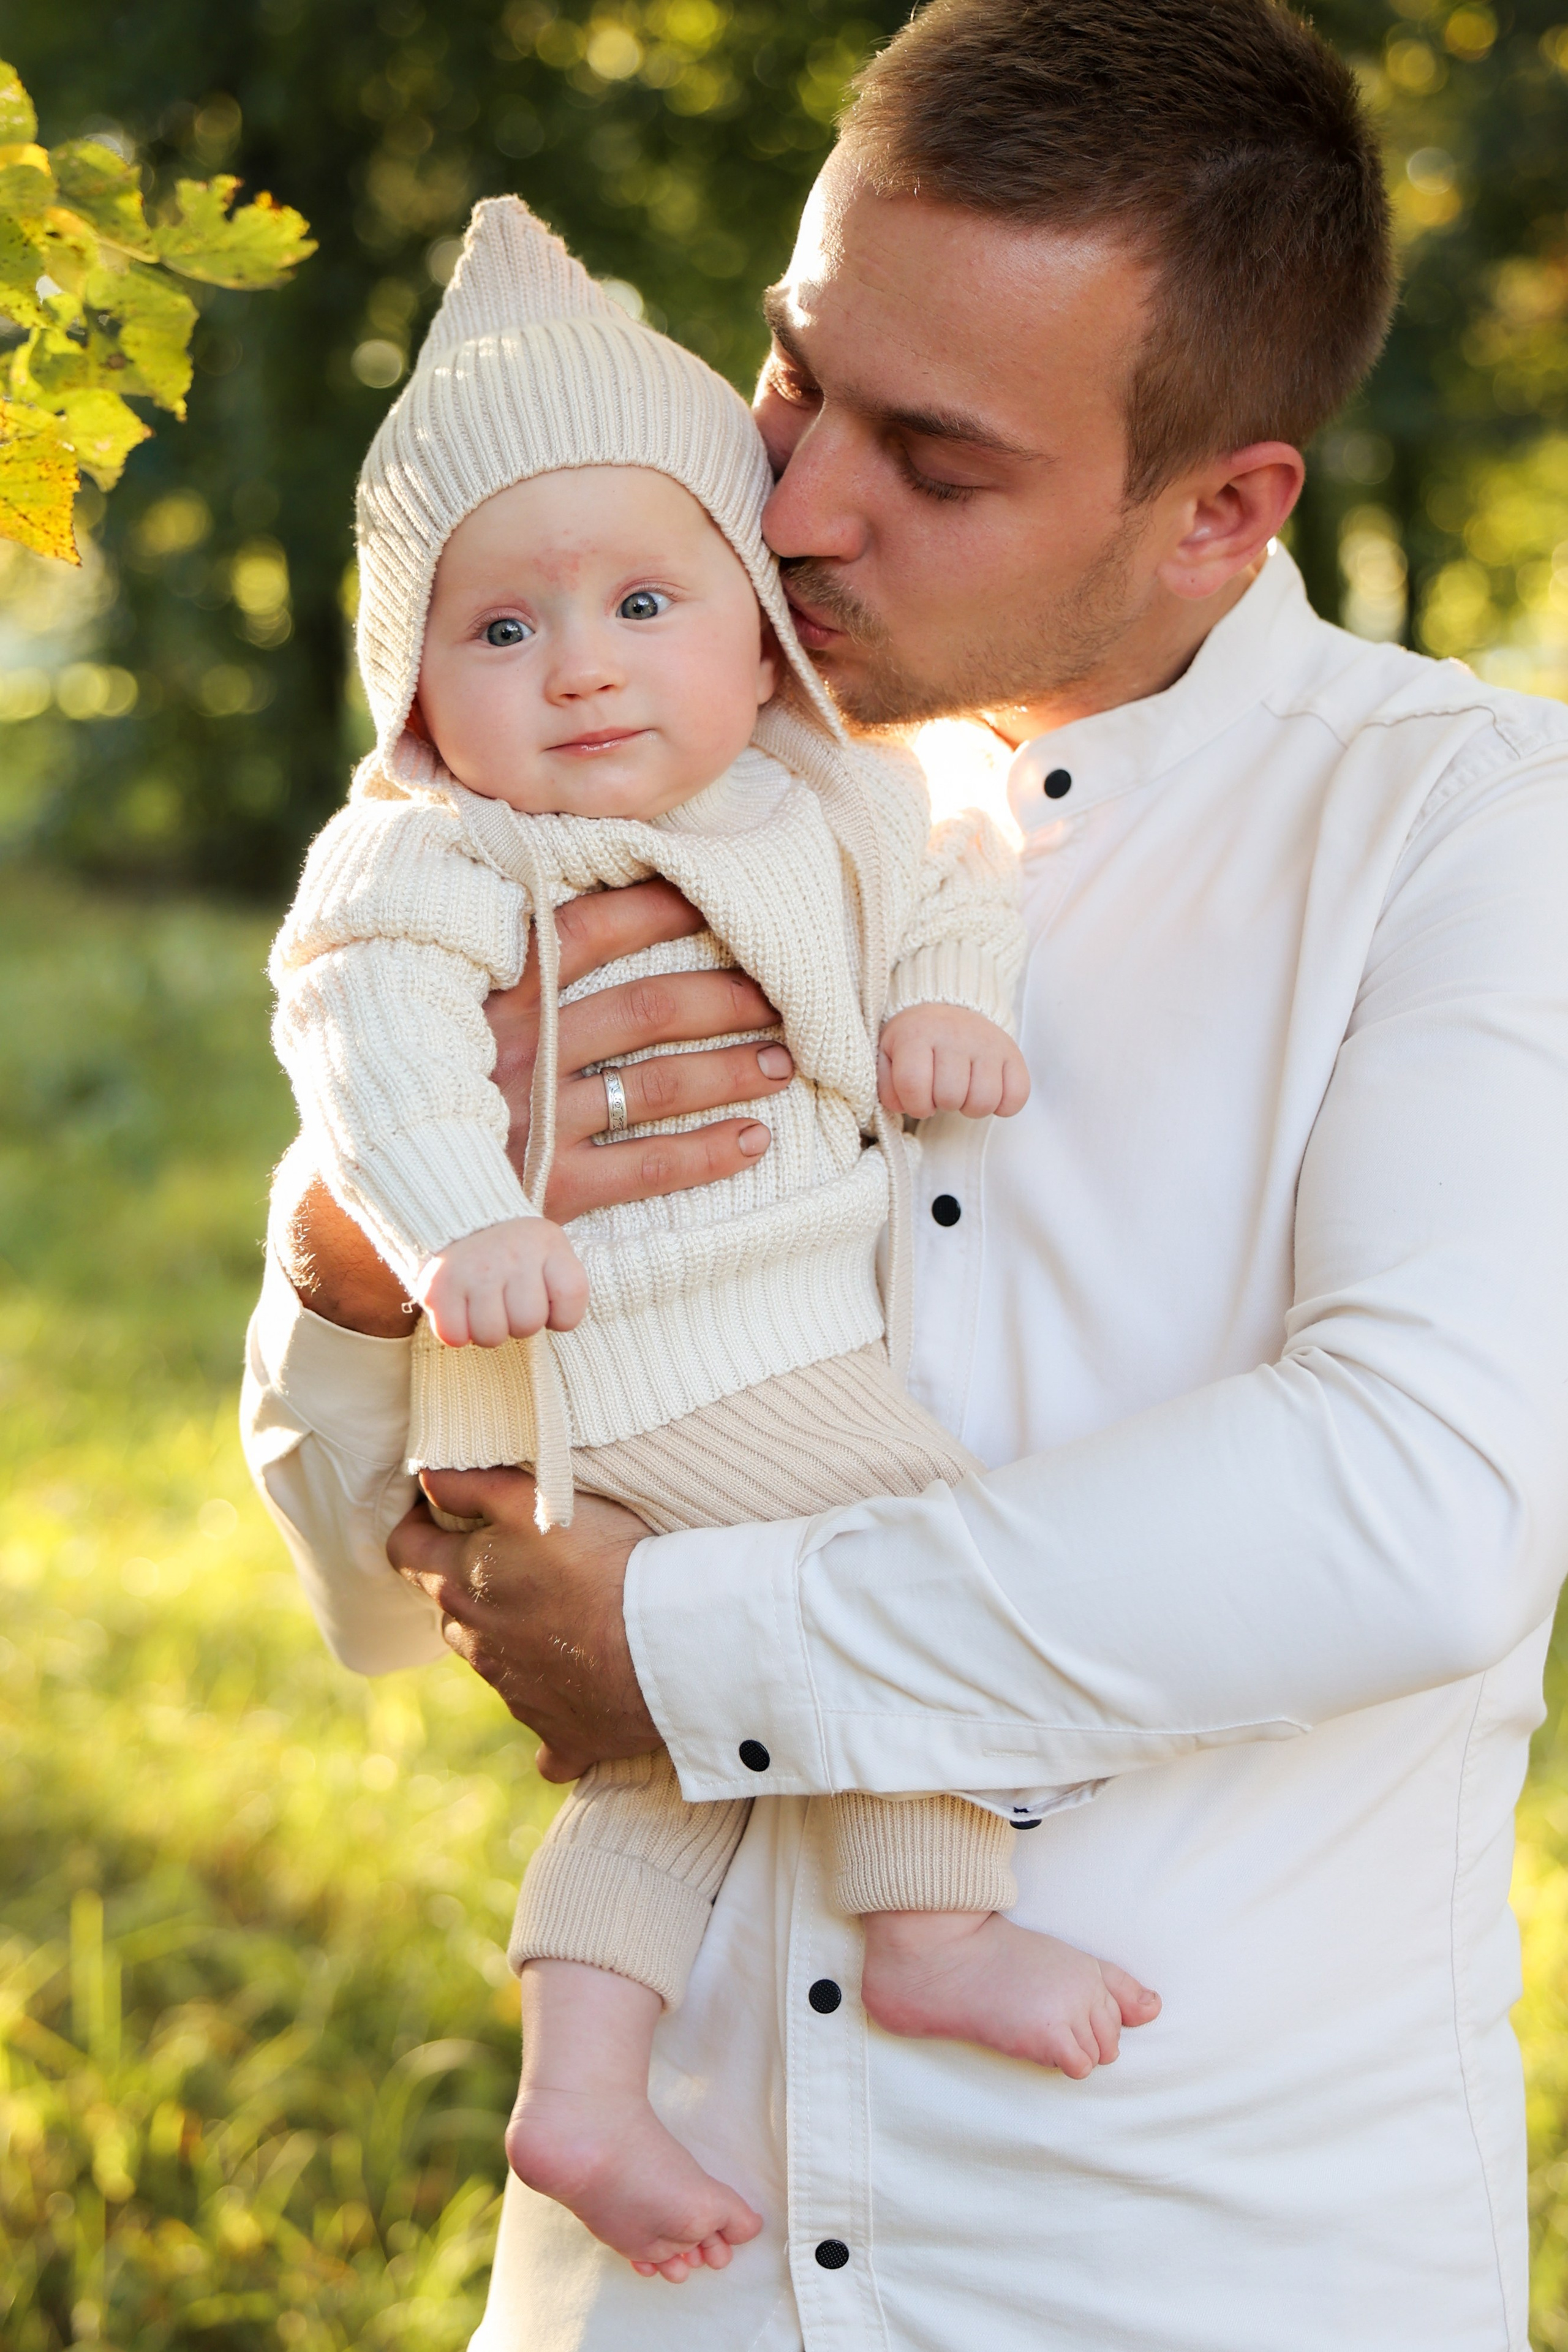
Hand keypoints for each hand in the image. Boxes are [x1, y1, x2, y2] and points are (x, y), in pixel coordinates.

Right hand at [275, 878, 795, 1335]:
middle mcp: (515, 1052)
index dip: (657, 906)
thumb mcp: (435, 1007)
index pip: (585, 930)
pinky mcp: (545, 1192)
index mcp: (490, 994)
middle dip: (722, 996)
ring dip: (728, 1071)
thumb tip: (554, 883)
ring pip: (654, 1086)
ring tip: (783, 1060)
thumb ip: (495, 956)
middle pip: (643, 1009)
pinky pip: (643, 1170)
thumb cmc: (416, 1084)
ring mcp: (534, 1123)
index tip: (719, 890)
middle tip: (784, 990)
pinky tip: (754, 1141)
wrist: (363, 1202)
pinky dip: (703, 1154)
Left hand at [387, 1468, 658, 1778]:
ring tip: (562, 1611)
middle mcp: (475, 1646)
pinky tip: (579, 1697)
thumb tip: (423, 1475)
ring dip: (512, 1637)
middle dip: (470, 1582)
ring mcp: (515, 1695)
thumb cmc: (600, 1561)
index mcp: (459, 1587)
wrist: (664, 1646)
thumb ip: (469, 1483)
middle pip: (450, 1608)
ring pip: (493, 1661)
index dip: (416, 1526)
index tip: (440, 1512)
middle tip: (519, 1558)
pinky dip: (555, 1713)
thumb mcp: (530, 1498)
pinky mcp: (560, 1735)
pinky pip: (546, 1734)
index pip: (403, 1552)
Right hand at [415, 1216, 588, 1347]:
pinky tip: (461, 1311)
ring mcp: (474, 1270)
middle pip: (528, 1323)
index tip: (546, 1300)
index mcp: (548, 1244)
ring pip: (491, 1336)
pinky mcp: (439, 1286)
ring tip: (484, 1306)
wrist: (462, 1221)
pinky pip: (454, 1336)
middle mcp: (512, 1254)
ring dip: (488, 1331)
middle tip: (507, 1302)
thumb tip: (556, 1325)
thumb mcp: (550, 1254)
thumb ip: (563, 1287)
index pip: (571, 1296)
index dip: (562, 1314)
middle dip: (519, 1323)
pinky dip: (457, 1333)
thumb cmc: (514, 1253)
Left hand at [878, 1004, 1031, 1119]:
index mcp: (917, 1034)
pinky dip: (1003, 1105)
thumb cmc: (915, 1039)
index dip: (914, 1104)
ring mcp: (987, 1042)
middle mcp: (954, 1035)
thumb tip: (902, 1106)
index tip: (918, 1099)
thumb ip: (886, 1084)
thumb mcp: (888, 1054)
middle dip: (942, 1104)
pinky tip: (988, 1092)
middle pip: (950, 1097)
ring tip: (963, 1091)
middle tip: (941, 1091)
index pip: (912, 1085)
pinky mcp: (1012, 1052)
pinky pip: (1017, 1095)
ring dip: (970, 1107)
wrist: (949, 1005)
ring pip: (983, 1101)